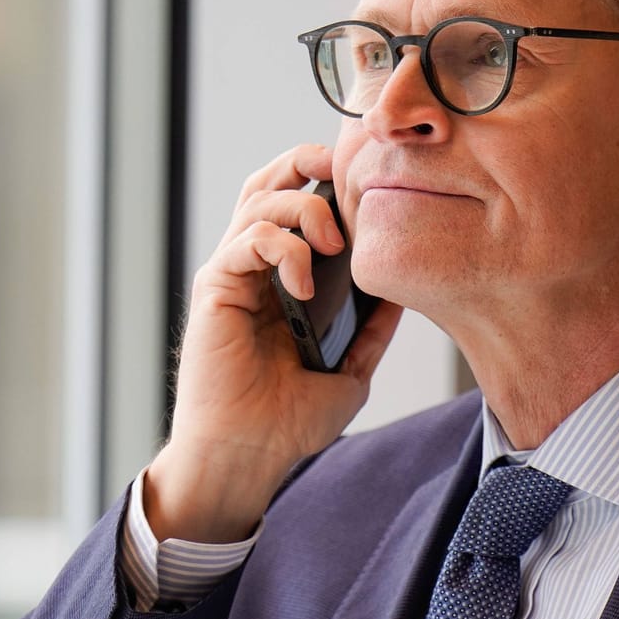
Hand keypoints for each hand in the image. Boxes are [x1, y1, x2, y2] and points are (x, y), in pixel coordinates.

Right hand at [142, 143, 403, 543]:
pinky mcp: (216, 287)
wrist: (248, 455)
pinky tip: (303, 285)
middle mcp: (252, 266)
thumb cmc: (286, 421)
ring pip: (260, 201)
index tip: (368, 185)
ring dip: (304, 209)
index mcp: (281, 276)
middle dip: (306, 162)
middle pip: (270, 182)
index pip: (297, 201)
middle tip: (345, 172)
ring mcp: (232, 273)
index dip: (326, 179)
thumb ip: (372, 330)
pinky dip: (282, 249)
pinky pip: (247, 241)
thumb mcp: (350, 370)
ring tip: (333, 244)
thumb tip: (403, 295)